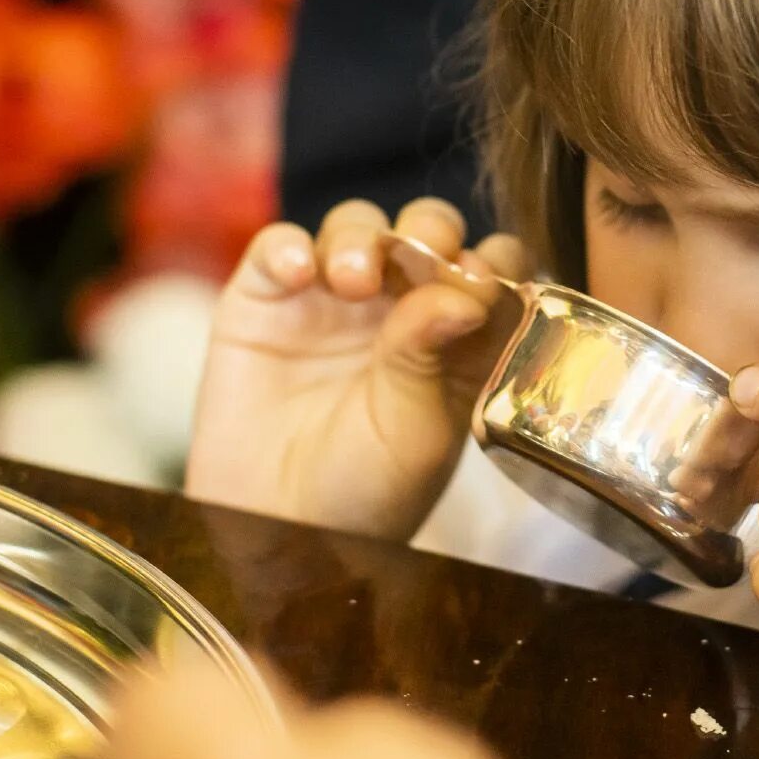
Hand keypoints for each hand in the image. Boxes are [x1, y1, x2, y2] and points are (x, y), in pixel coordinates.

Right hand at [183, 197, 525, 540]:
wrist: (278, 531)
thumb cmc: (364, 495)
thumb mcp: (414, 431)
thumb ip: (431, 353)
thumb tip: (464, 289)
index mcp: (454, 341)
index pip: (489, 272)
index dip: (493, 262)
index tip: (482, 281)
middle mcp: (396, 309)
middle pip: (424, 234)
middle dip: (429, 231)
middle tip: (423, 255)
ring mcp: (330, 300)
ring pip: (356, 226)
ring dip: (361, 236)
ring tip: (353, 279)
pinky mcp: (265, 299)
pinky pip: (278, 246)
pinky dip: (288, 247)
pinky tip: (297, 273)